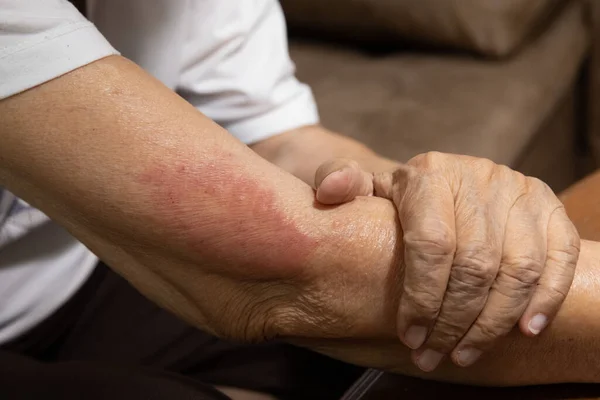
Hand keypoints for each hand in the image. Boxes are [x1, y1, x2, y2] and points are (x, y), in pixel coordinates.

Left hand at [314, 152, 579, 370]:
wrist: (440, 179)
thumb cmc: (398, 198)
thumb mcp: (365, 187)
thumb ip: (339, 182)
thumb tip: (329, 190)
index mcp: (430, 174)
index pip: (431, 244)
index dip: (422, 298)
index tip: (410, 335)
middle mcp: (479, 177)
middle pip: (475, 263)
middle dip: (453, 321)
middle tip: (434, 354)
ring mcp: (518, 190)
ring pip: (518, 268)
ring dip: (494, 322)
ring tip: (466, 352)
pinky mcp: (547, 205)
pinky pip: (560, 256)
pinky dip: (546, 298)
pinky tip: (524, 330)